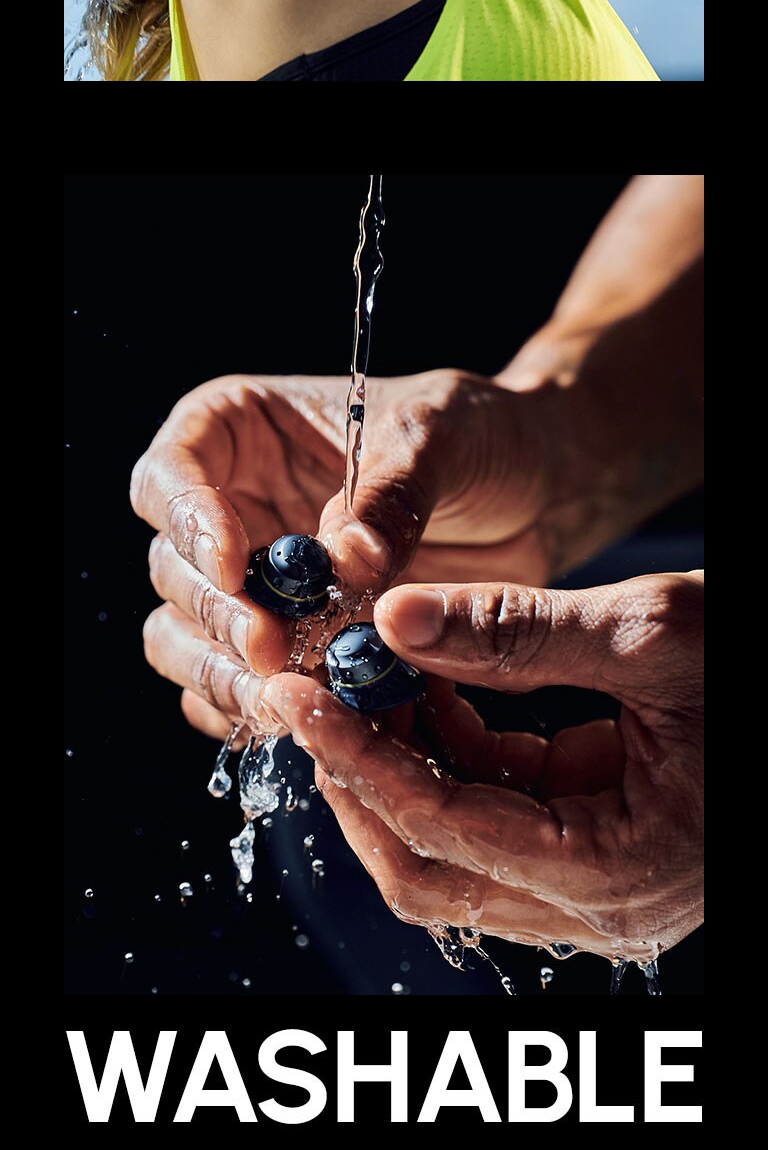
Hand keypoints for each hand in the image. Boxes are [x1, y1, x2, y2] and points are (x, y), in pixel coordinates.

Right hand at [133, 366, 568, 751]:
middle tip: (270, 650)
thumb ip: (393, 492)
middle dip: (215, 615)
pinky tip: (308, 719)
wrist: (535, 496)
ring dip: (223, 675)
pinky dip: (259, 712)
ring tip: (286, 698)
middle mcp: (232, 508)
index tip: (235, 565)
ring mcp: (255, 585)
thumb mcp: (442, 436)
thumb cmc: (480, 435)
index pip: (172, 472)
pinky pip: (238, 692)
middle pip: (174, 568)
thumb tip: (344, 560)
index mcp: (242, 429)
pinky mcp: (287, 648)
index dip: (187, 519)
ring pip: (187, 640)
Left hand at [263, 570, 703, 965]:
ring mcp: (596, 888)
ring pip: (451, 850)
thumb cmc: (759, 667)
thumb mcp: (651, 634)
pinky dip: (443, 754)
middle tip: (301, 686)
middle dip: (357, 777)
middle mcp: (602, 908)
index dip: (362, 759)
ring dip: (392, 765)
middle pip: (430, 871)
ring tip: (351, 671)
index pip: (449, 831)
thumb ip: (520, 633)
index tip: (298, 692)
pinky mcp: (592, 849)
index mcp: (621, 873)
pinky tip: (417, 680)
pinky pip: (492, 816)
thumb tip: (396, 615)